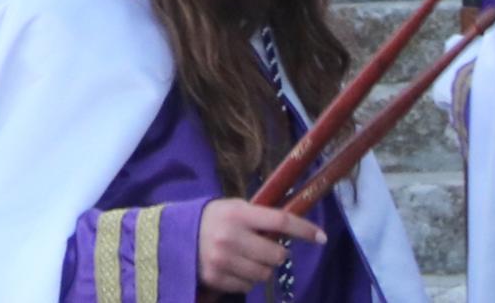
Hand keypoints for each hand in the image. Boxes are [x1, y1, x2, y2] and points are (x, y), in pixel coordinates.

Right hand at [196, 199, 324, 294]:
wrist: (173, 236)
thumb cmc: (212, 219)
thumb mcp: (233, 209)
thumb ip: (258, 218)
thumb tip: (292, 229)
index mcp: (237, 213)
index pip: (280, 220)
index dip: (303, 229)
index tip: (321, 237)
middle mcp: (230, 236)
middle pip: (276, 255)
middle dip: (275, 254)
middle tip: (263, 249)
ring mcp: (223, 260)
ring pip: (264, 274)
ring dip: (261, 268)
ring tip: (245, 258)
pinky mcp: (217, 278)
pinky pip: (248, 285)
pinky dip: (246, 279)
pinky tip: (233, 268)